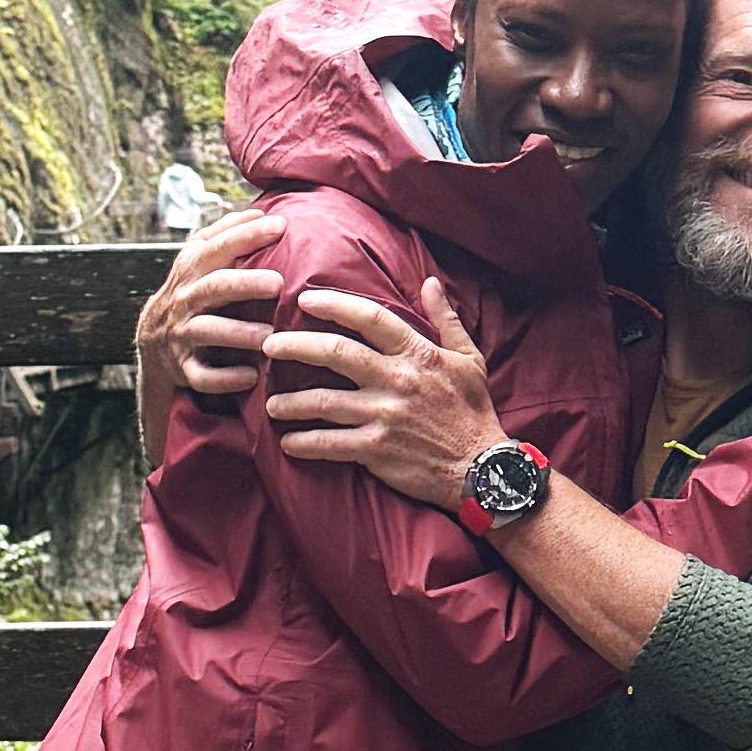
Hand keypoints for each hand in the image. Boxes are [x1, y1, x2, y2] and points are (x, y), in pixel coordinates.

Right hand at [138, 204, 287, 411]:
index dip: (246, 235)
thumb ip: (225, 234)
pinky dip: (225, 378)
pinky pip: (202, 376)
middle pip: (214, 288)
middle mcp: (185, 299)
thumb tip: (261, 211)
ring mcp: (182, 334)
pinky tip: (251, 376)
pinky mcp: (183, 367)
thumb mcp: (197, 258)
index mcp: (192, 269)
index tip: (279, 227)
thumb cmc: (189, 291)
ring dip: (238, 334)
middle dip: (244, 284)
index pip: (218, 247)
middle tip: (277, 283)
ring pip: (207, 332)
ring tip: (268, 335)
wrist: (152, 339)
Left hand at [265, 272, 507, 506]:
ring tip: (271, 404)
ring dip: (291, 402)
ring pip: (324, 401)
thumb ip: (446, 319)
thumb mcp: (468, 359)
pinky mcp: (377, 450)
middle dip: (295, 346)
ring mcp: (385, 416)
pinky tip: (288, 442)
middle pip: (335, 353)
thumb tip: (430, 282)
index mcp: (417, 354)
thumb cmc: (473, 411)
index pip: (369, 318)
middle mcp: (397, 380)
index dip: (333, 305)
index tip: (305, 300)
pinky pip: (330, 444)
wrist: (483, 468)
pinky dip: (305, 443)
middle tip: (268, 345)